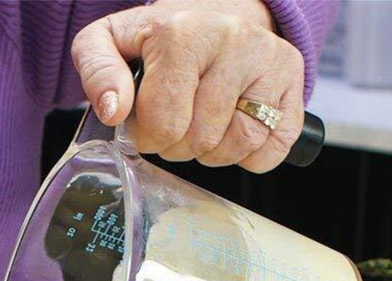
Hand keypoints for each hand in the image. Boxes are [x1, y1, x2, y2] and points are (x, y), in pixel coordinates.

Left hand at [71, 0, 305, 172]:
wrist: (213, 12)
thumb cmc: (159, 38)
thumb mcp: (111, 42)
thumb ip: (98, 72)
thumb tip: (114, 111)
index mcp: (183, 33)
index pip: (165, 123)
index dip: (148, 137)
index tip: (146, 122)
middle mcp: (234, 40)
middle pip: (200, 139)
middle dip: (178, 145)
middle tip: (175, 123)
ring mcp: (270, 60)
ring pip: (238, 145)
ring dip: (212, 153)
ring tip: (201, 127)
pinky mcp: (293, 82)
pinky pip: (272, 149)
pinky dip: (249, 156)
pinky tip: (231, 131)